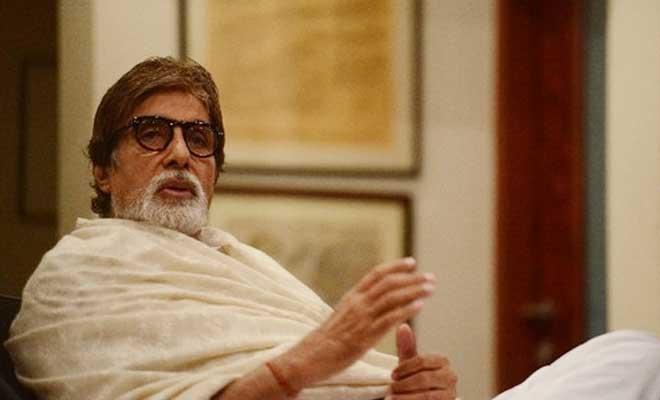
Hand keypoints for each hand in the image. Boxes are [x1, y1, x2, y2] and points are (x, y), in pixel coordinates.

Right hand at [287, 258, 435, 387]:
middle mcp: (357, 303)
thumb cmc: (326, 340)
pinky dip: (406, 309)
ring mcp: (361, 318)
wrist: (310, 356)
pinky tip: (420, 305)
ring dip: (414, 291)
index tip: (412, 262)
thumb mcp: (342, 315)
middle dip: (412, 278)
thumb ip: (358, 307)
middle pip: (389, 283)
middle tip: (430, 277)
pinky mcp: (365, 335)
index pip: (376, 274)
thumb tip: (374, 301)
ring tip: (431, 288)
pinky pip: (389, 319)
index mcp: (352, 296)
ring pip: (392, 298)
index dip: (395, 266)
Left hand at [388, 323, 457, 399]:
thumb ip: (407, 346)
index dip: (405, 368)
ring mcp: (451, 392)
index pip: (422, 361)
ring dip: (406, 397)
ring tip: (391, 398)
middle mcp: (450, 376)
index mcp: (442, 361)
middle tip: (390, 388)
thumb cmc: (417, 379)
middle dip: (404, 384)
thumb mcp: (410, 363)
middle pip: (424, 378)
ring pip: (426, 395)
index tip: (392, 375)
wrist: (424, 399)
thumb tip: (402, 326)